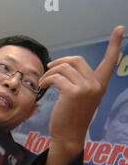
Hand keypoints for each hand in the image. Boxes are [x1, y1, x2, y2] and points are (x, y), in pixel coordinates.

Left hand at [38, 26, 124, 164]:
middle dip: (59, 62)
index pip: (110, 61)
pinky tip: (43, 86)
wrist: (69, 135)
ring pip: (63, 68)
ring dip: (49, 73)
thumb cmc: (71, 117)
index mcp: (101, 84)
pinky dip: (46, 80)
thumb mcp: (80, 97)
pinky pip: (56, 77)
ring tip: (44, 82)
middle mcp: (97, 84)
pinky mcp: (74, 92)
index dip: (115, 44)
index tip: (120, 29)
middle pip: (76, 59)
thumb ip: (78, 81)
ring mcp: (87, 88)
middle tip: (49, 69)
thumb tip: (63, 65)